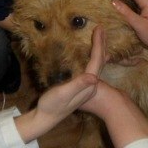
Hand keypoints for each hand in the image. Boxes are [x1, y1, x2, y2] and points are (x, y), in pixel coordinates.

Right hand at [14, 27, 105, 142]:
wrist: (46, 118)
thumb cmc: (52, 105)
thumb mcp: (63, 94)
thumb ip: (78, 85)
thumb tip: (94, 77)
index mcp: (88, 85)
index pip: (97, 61)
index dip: (98, 44)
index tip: (98, 29)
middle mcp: (90, 85)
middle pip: (100, 62)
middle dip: (101, 45)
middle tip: (101, 29)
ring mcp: (86, 87)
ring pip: (97, 66)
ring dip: (99, 51)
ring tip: (100, 40)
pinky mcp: (80, 87)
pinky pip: (91, 68)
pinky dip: (93, 59)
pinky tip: (91, 58)